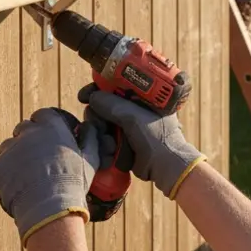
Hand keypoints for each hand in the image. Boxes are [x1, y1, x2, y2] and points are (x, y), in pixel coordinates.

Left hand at [0, 107, 104, 243]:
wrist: (52, 209)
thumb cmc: (74, 183)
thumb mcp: (91, 158)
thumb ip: (90, 137)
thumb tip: (88, 125)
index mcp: (51, 126)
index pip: (42, 115)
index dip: (44, 126)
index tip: (49, 138)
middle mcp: (28, 132)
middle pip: (23, 129)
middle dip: (28, 140)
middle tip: (38, 160)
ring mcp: (9, 149)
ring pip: (8, 147)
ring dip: (15, 156)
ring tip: (27, 176)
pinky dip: (3, 175)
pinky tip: (15, 187)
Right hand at [79, 84, 204, 198]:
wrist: (164, 166)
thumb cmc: (158, 138)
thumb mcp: (135, 118)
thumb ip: (113, 105)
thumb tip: (93, 97)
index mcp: (142, 95)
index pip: (115, 83)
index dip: (99, 87)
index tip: (85, 94)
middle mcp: (134, 106)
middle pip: (104, 102)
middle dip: (97, 113)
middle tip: (99, 124)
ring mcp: (128, 123)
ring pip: (102, 119)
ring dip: (100, 129)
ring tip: (109, 140)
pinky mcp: (122, 138)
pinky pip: (104, 134)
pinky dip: (103, 140)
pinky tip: (109, 147)